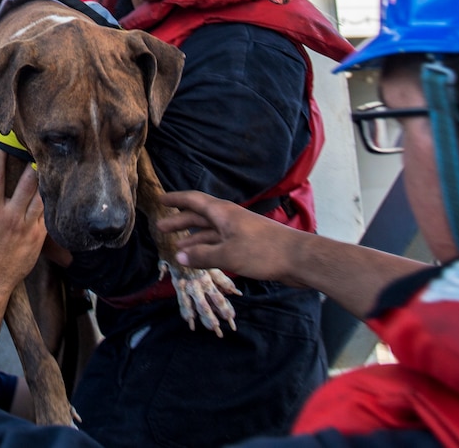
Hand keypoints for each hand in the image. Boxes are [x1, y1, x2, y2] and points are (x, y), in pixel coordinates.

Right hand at [0, 147, 45, 290]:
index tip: (2, 143)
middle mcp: (11, 217)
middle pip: (26, 184)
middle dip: (32, 165)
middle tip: (36, 149)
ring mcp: (27, 227)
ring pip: (41, 197)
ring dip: (44, 181)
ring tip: (48, 166)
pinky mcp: (38, 236)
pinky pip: (47, 214)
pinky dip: (49, 202)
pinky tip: (53, 190)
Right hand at [157, 190, 298, 283]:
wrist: (298, 258)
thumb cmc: (263, 252)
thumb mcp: (228, 255)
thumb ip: (202, 256)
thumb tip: (178, 256)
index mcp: (223, 213)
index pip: (193, 201)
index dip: (176, 200)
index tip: (160, 199)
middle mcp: (229, 218)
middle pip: (200, 216)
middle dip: (180, 221)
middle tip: (161, 228)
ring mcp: (239, 231)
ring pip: (210, 231)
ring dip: (193, 238)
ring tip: (177, 247)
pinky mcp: (247, 244)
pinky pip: (220, 243)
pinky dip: (208, 249)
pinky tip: (201, 258)